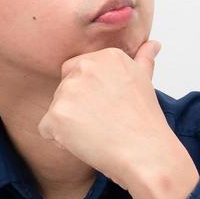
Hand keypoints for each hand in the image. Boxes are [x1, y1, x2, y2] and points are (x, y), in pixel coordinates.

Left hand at [37, 39, 193, 191]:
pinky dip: (60, 140)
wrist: (146, 153)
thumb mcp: (146, 82)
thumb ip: (143, 59)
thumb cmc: (146, 122)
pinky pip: (46, 129)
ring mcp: (69, 91)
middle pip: (64, 88)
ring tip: (98, 134)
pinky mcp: (57, 115)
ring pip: (55, 109)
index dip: (89, 93)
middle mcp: (86, 67)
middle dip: (78, 107)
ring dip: (70, 125)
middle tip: (105, 122)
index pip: (78, 70)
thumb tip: (153, 44)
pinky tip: (86, 144)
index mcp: (107, 56)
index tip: (109, 107)